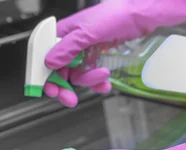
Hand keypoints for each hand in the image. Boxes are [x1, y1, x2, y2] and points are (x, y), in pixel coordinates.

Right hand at [44, 0, 185, 106]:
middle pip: (59, 72)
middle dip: (65, 86)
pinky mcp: (97, 58)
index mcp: (62, 34)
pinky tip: (105, 84)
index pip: (45, 58)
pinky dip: (97, 83)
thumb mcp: (87, 33)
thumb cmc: (114, 15)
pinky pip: (91, 76)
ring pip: (77, 76)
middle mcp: (71, 44)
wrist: (141, 15)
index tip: (50, 90)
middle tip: (70, 99)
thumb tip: (48, 63)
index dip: (45, 76)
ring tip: (103, 75)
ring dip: (89, 81)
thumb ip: (66, 49)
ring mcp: (84, 52)